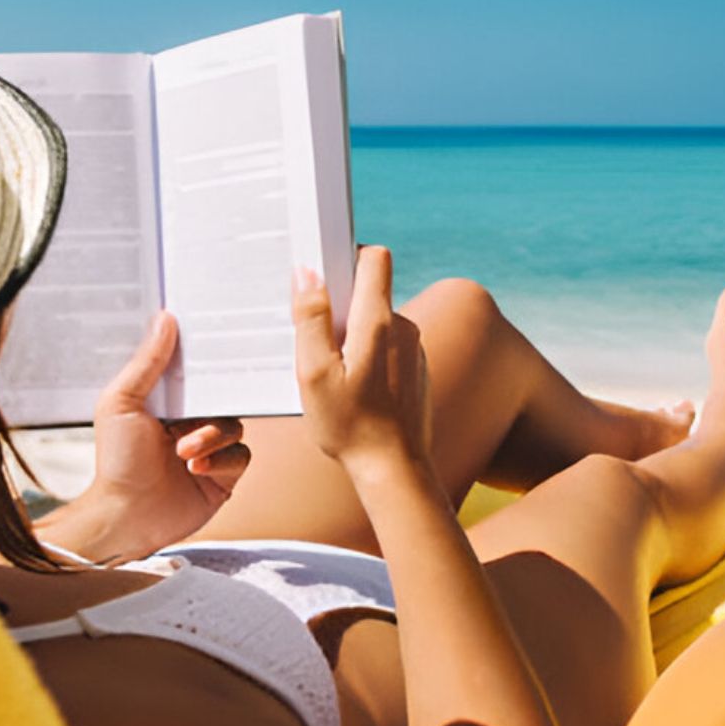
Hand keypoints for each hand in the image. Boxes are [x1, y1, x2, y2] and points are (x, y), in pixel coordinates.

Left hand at [59, 312, 249, 563]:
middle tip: (194, 413)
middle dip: (211, 405)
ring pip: (234, 426)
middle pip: (223, 396)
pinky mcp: (225, 475)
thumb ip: (147, 362)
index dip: (205, 360)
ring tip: (184, 451)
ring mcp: (211, 449)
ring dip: (210, 437)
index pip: (197, 371)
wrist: (127, 514)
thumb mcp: (122, 402)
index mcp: (169, 400)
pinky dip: (221, 460)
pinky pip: (241, 456)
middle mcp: (192, 421)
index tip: (216, 342)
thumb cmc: (117, 460)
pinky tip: (196, 468)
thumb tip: (165, 319)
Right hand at [292, 246, 430, 475]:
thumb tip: (307, 273)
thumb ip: (310, 319)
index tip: (323, 276)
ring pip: (377, 323)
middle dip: (341, 306)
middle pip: (371, 291)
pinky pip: (388, 347)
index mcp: (380, 322)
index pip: (374, 257)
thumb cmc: (350, 427)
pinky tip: (353, 390)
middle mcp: (405, 329)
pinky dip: (368, 357)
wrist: (394, 470)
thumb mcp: (314, 373)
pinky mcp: (417, 371)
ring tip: (332, 374)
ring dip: (352, 336)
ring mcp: (415, 350)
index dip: (347, 255)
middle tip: (315, 342)